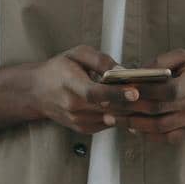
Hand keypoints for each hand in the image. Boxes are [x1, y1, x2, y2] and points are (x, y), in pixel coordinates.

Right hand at [27, 45, 141, 134]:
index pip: (96, 93)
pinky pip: (109, 123)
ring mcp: (79, 121)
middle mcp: (74, 107)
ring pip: (112, 118)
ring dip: (128, 109)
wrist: (36, 92)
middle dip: (131, 102)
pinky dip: (119, 114)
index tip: (134, 92)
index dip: (116, 94)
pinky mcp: (84, 129)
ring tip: (139, 96)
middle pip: (108, 108)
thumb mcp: (77, 54)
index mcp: (70, 85)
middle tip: (148, 92)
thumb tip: (123, 71)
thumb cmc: (58, 69)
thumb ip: (101, 60)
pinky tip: (123, 103)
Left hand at [102, 49, 184, 143]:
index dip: (143, 91)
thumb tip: (137, 71)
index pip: (167, 90)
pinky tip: (134, 128)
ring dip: (134, 124)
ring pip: (160, 127)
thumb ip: (164, 61)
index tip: (121, 89)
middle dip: (131, 109)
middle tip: (108, 106)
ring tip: (115, 119)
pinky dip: (149, 134)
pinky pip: (168, 137)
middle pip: (159, 110)